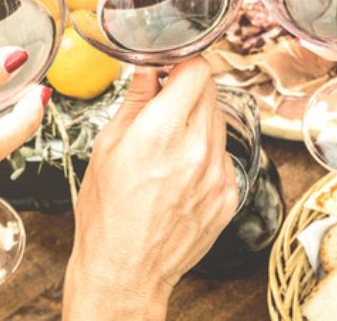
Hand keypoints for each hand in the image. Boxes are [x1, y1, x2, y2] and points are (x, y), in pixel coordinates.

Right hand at [63, 59, 237, 319]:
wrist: (125, 272)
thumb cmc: (106, 214)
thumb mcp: (106, 146)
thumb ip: (134, 101)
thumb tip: (148, 68)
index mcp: (161, 132)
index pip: (197, 70)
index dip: (182, 64)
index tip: (169, 69)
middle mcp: (197, 150)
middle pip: (211, 91)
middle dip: (188, 89)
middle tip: (164, 104)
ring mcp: (218, 175)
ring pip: (219, 121)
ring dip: (198, 120)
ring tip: (169, 143)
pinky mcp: (230, 195)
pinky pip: (223, 155)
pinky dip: (205, 152)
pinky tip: (180, 171)